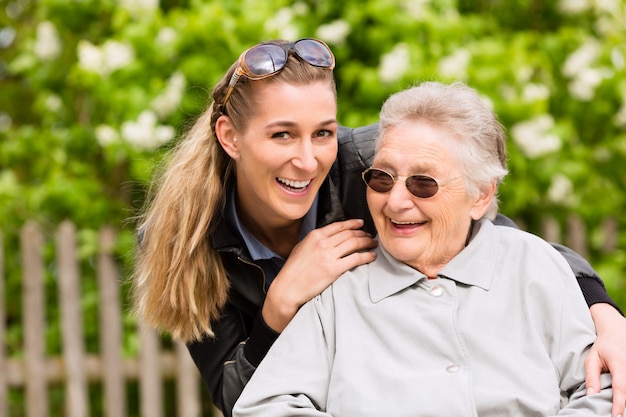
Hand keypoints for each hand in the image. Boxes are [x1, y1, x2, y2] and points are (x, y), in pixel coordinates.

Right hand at [262, 219, 376, 331]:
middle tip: (369, 236)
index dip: (352, 224)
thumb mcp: (300, 248)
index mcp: (314, 236)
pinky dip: (367, 256)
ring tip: (373, 244)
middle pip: (349, 233)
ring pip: (355, 243)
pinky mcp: (334, 269)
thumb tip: (328, 237)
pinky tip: (371, 256)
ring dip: (367, 242)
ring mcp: (329, 255)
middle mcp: (323, 243)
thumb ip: (315, 240)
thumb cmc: (292, 270)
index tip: (360, 224)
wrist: (288, 288)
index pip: (339, 226)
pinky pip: (356, 259)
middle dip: (362, 234)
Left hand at [586, 303, 625, 416]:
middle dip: (622, 406)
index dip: (618, 404)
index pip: (620, 388)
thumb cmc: (603, 347)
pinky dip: (625, 394)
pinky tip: (620, 402)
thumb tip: (591, 395)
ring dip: (624, 401)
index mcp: (619, 364)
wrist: (618, 333)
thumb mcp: (592, 359)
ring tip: (616, 410)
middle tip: (614, 416)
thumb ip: (591, 377)